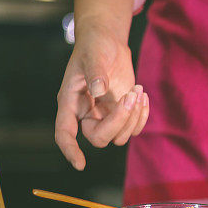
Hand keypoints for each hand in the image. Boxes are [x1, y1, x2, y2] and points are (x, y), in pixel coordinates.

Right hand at [55, 21, 148, 169]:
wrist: (108, 42)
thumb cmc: (94, 46)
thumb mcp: (93, 55)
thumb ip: (95, 72)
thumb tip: (99, 89)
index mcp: (70, 102)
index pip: (65, 132)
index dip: (70, 149)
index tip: (80, 164)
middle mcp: (87, 114)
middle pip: (100, 138)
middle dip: (119, 120)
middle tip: (131, 95)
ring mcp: (105, 116)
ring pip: (120, 137)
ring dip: (133, 117)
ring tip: (137, 90)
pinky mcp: (121, 114)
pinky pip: (133, 129)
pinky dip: (142, 116)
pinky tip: (142, 95)